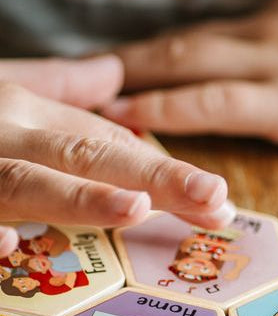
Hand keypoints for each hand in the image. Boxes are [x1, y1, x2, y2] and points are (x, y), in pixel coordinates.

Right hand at [0, 56, 230, 254]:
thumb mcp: (3, 89)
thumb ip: (57, 85)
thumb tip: (113, 73)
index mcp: (28, 111)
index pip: (111, 143)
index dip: (167, 169)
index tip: (218, 195)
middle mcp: (7, 135)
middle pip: (85, 155)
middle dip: (150, 176)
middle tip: (210, 195)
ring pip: (26, 182)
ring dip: (82, 197)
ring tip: (137, 207)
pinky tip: (10, 243)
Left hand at [104, 0, 277, 147]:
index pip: (222, 32)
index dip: (176, 48)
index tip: (142, 60)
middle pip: (188, 39)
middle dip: (134, 57)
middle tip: (88, 73)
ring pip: (185, 64)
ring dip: (133, 79)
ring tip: (86, 98)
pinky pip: (213, 103)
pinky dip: (164, 110)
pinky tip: (129, 123)